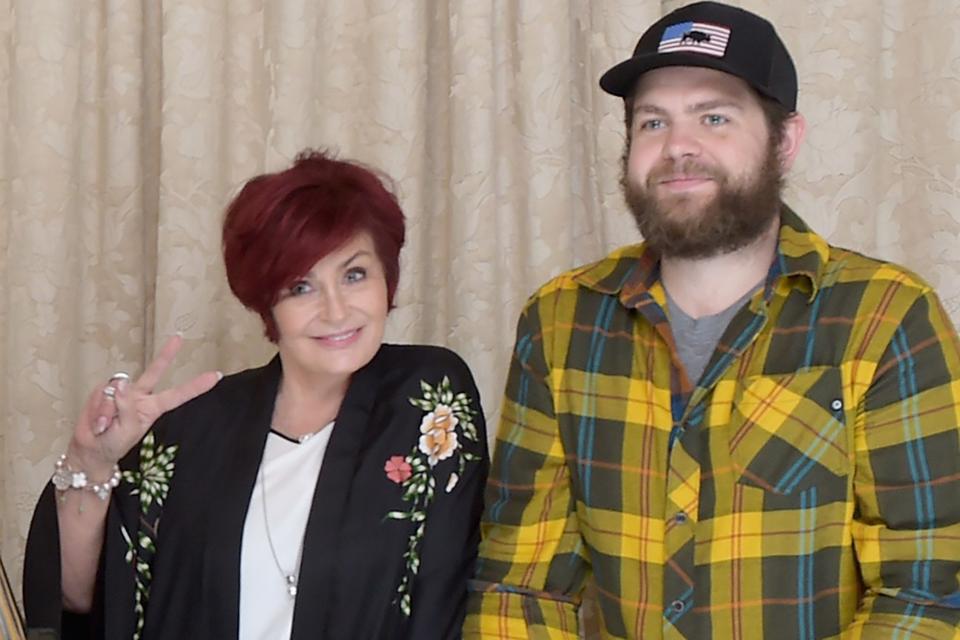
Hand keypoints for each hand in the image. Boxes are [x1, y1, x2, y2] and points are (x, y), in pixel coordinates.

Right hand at [68, 335, 221, 474]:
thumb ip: (126, 407)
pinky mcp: (102, 391)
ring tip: (106, 426)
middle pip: (155, 372)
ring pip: (119, 388)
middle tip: (179, 337)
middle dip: (166, 354)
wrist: (91, 449)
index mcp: (153, 408)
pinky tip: (98, 422)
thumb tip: (121, 383)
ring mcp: (121, 392)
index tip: (216, 376)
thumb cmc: (113, 443)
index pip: (178, 395)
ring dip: (109, 409)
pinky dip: (99, 410)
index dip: (196, 386)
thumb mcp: (127, 430)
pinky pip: (101, 394)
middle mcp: (140, 396)